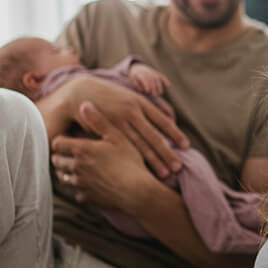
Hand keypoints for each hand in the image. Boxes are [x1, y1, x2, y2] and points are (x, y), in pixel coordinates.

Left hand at [51, 101, 158, 210]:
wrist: (137, 191)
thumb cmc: (129, 161)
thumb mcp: (117, 136)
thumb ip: (99, 121)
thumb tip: (85, 104)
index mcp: (81, 150)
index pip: (57, 143)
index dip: (61, 141)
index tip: (68, 139)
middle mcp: (76, 167)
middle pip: (57, 161)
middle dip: (60, 157)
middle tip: (69, 153)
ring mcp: (80, 184)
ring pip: (64, 178)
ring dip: (67, 173)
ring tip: (77, 169)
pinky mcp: (87, 198)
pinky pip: (78, 194)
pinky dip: (81, 189)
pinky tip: (90, 185)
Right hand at [66, 75, 186, 176]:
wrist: (80, 93)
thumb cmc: (111, 97)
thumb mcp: (132, 96)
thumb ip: (151, 106)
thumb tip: (172, 116)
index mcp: (141, 102)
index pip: (163, 120)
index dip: (175, 134)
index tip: (186, 146)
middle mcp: (131, 112)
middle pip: (154, 136)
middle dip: (167, 153)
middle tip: (179, 167)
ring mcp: (118, 122)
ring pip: (140, 146)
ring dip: (154, 161)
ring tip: (165, 174)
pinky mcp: (106, 132)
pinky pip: (123, 148)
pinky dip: (134, 160)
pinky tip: (141, 171)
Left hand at [129, 62, 169, 96]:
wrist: (138, 67)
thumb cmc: (135, 77)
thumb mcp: (133, 80)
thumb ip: (137, 85)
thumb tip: (142, 90)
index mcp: (141, 74)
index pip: (144, 79)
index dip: (146, 84)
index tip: (148, 91)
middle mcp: (148, 72)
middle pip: (151, 80)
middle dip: (153, 87)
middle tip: (154, 95)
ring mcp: (153, 72)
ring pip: (157, 79)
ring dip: (159, 86)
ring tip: (160, 93)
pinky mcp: (157, 73)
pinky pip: (162, 76)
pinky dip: (165, 80)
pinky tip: (168, 85)